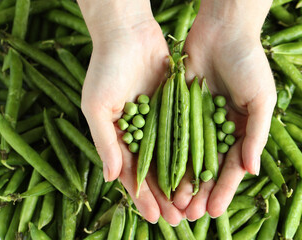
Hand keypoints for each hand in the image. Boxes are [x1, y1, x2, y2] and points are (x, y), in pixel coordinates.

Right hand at [79, 0, 183, 223]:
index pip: (133, 175)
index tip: (155, 218)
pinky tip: (204, 172)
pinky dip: (194, 154)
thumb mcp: (97, 106)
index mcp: (120, 138)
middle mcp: (142, 134)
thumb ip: (105, 142)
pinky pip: (186, 134)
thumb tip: (111, 178)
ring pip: (175, 158)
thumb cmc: (106, 69)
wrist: (128, 34)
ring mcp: (160, 122)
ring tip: (194, 204)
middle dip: (167, 197)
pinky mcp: (176, 108)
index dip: (143, 197)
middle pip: (157, 172)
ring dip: (183, 181)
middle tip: (180, 221)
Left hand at [173, 0, 275, 219]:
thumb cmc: (249, 63)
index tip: (212, 211)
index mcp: (240, 131)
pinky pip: (171, 133)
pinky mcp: (178, 107)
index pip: (230, 167)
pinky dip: (166, 153)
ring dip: (180, 179)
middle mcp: (217, 129)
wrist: (223, 30)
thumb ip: (256, 135)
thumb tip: (251, 171)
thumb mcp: (261, 99)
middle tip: (188, 215)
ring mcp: (196, 120)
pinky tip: (159, 172)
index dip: (222, 190)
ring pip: (186, 155)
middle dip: (198, 191)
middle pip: (205, 167)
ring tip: (172, 202)